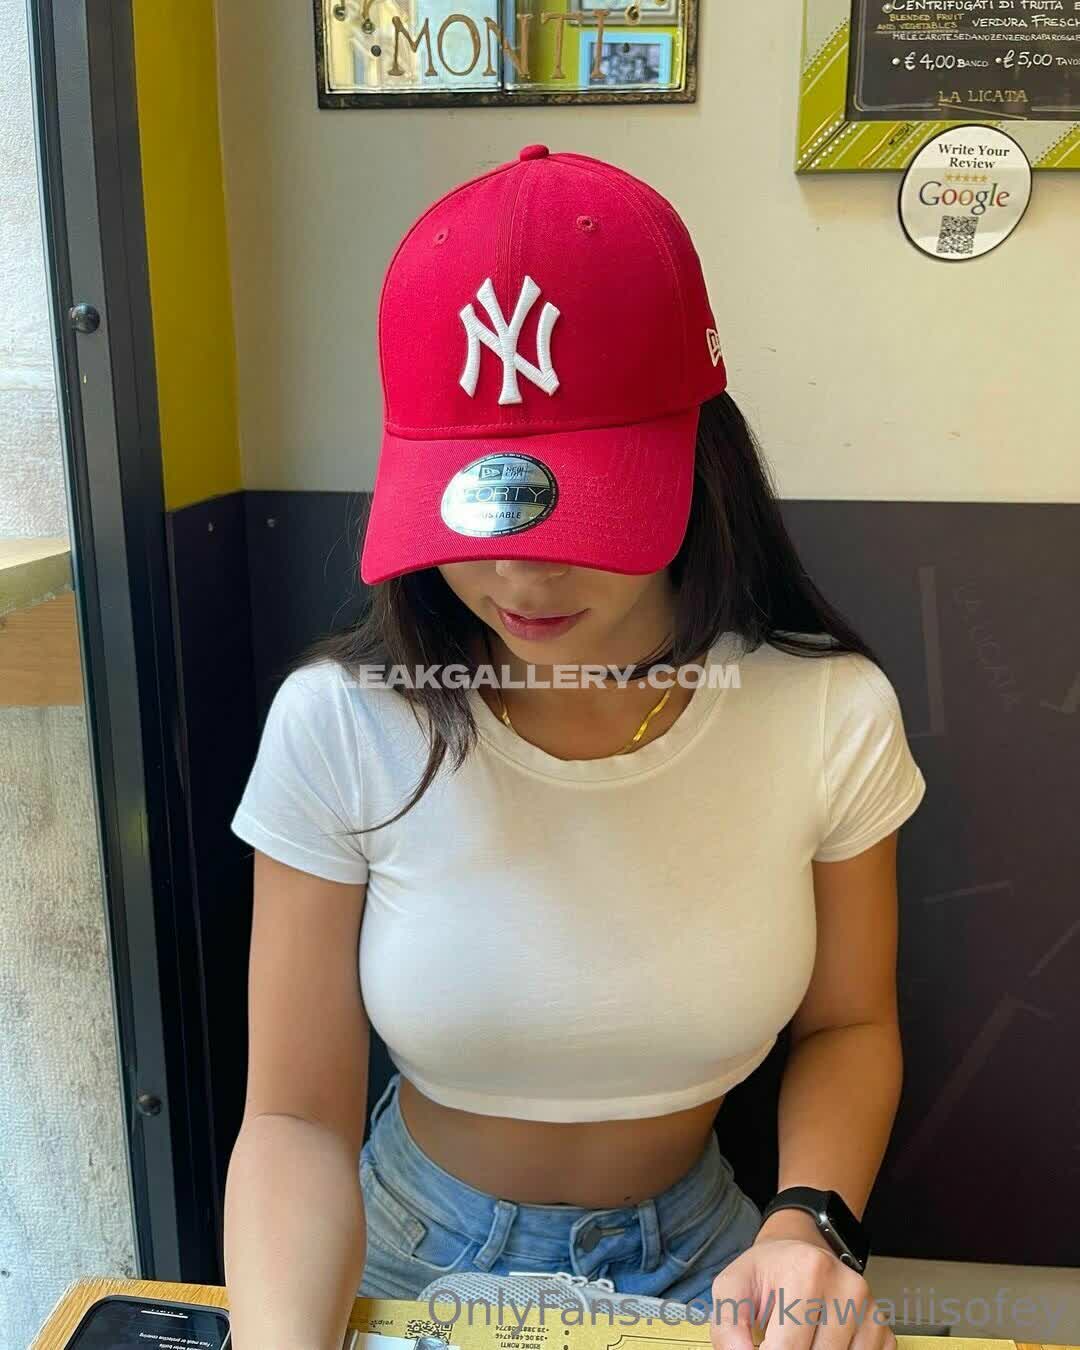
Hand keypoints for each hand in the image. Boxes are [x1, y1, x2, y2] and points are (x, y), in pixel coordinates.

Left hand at [705, 1209, 894, 1349]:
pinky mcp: (883, 1330)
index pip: (788, 1348)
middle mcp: (848, 1288)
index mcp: (809, 1271)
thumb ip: (728, 1326)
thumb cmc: (768, 1272)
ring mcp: (871, 1311)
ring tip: (798, 1340)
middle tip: (778, 1341)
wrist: (803, 1251)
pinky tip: (820, 1344)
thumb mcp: (734, 1285)